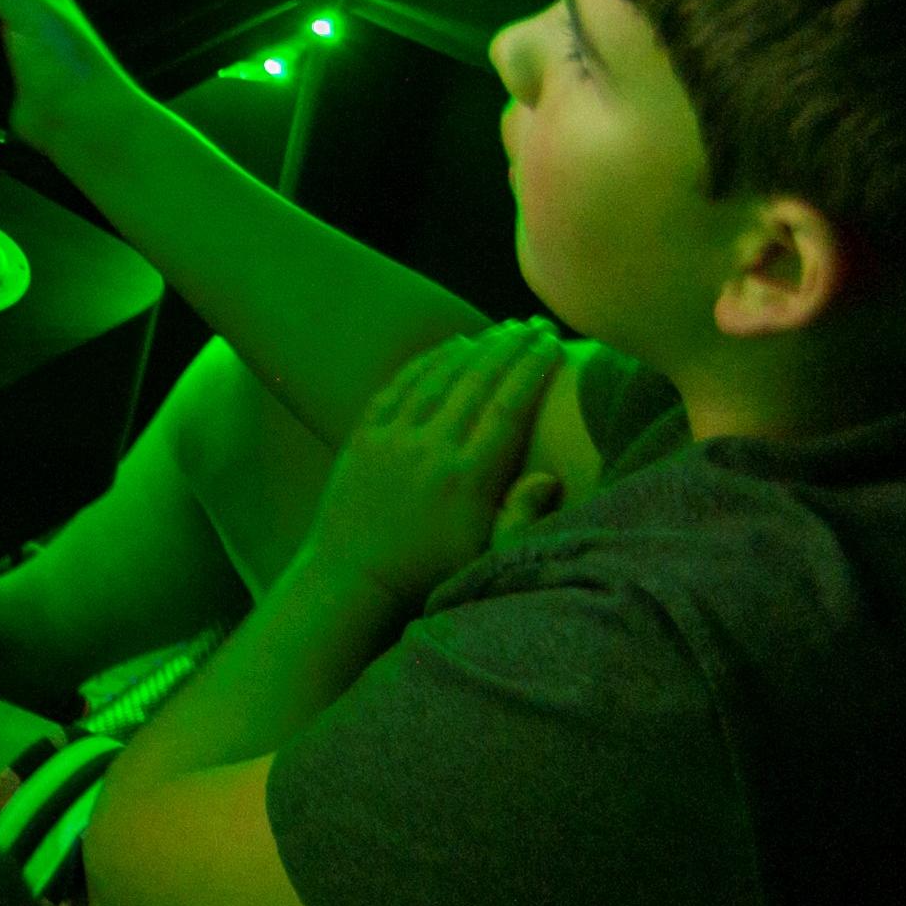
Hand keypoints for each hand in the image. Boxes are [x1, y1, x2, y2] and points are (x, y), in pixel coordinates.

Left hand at [304, 321, 569, 609]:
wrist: (352, 579)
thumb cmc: (426, 575)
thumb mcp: (484, 557)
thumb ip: (521, 517)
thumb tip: (551, 477)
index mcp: (467, 478)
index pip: (508, 408)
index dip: (532, 370)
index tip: (553, 344)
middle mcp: (430, 449)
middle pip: (476, 383)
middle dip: (509, 348)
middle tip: (534, 325)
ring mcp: (392, 439)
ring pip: (437, 379)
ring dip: (471, 350)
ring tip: (499, 332)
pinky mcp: (362, 438)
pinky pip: (396, 387)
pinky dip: (424, 363)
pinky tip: (447, 350)